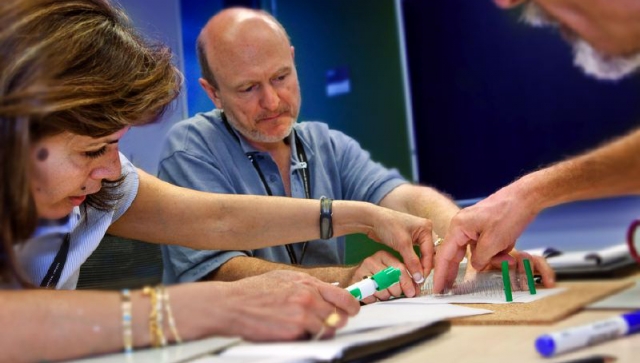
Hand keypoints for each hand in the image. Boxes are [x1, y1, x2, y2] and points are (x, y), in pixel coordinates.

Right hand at [206, 270, 359, 340]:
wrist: (233, 304)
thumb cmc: (255, 291)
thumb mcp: (284, 278)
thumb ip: (307, 284)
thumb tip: (326, 291)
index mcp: (308, 283)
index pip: (343, 296)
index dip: (352, 306)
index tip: (352, 310)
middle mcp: (308, 298)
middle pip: (339, 316)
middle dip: (334, 321)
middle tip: (323, 321)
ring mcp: (302, 316)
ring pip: (326, 330)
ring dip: (319, 331)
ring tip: (302, 326)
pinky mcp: (294, 332)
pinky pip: (309, 339)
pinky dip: (304, 338)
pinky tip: (290, 330)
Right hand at [347, 251, 416, 303]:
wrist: (356, 278)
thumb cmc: (377, 275)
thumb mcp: (390, 271)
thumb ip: (404, 278)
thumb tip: (416, 290)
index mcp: (384, 256)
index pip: (399, 269)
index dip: (407, 282)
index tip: (412, 292)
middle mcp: (372, 260)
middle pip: (390, 279)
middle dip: (397, 291)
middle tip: (397, 294)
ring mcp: (362, 270)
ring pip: (381, 289)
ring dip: (386, 296)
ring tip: (385, 295)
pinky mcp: (355, 281)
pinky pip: (370, 295)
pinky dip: (374, 299)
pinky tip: (375, 296)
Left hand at [365, 207, 434, 283]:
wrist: (371, 220)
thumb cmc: (387, 225)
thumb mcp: (402, 244)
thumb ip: (412, 261)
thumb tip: (419, 277)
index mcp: (426, 228)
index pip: (430, 252)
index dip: (426, 267)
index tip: (421, 280)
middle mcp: (424, 231)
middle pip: (428, 254)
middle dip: (423, 267)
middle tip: (418, 281)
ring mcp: (416, 236)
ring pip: (422, 255)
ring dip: (418, 266)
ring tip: (415, 278)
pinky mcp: (409, 240)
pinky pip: (415, 254)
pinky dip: (413, 262)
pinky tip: (410, 271)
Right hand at [433, 186, 538, 292]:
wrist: (527, 197)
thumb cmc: (509, 214)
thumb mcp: (493, 243)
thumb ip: (479, 259)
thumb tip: (475, 266)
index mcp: (458, 227)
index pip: (445, 255)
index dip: (440, 274)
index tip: (438, 288)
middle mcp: (462, 225)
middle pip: (456, 253)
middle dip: (460, 269)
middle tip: (451, 289)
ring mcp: (473, 225)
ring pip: (474, 250)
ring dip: (489, 257)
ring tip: (506, 255)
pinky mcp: (484, 226)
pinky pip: (484, 244)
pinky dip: (495, 250)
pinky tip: (508, 246)